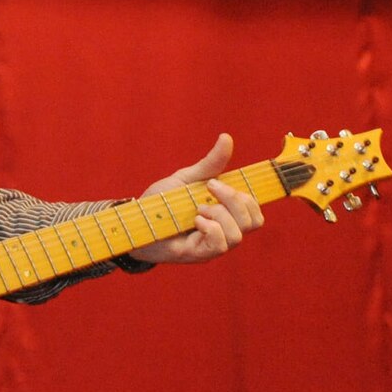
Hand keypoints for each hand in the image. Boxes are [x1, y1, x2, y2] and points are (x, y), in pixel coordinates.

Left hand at [129, 133, 264, 265]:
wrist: (136, 222)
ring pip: (238, 235)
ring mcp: (213, 245)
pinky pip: (220, 245)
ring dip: (219, 215)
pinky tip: (195, 221)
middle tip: (208, 190)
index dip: (247, 197)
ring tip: (198, 209)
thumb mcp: (187, 179)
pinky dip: (211, 229)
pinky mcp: (200, 254)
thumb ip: (210, 164)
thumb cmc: (163, 203)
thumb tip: (227, 137)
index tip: (215, 183)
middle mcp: (225, 231)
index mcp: (226, 214)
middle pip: (254, 221)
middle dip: (234, 200)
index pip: (255, 212)